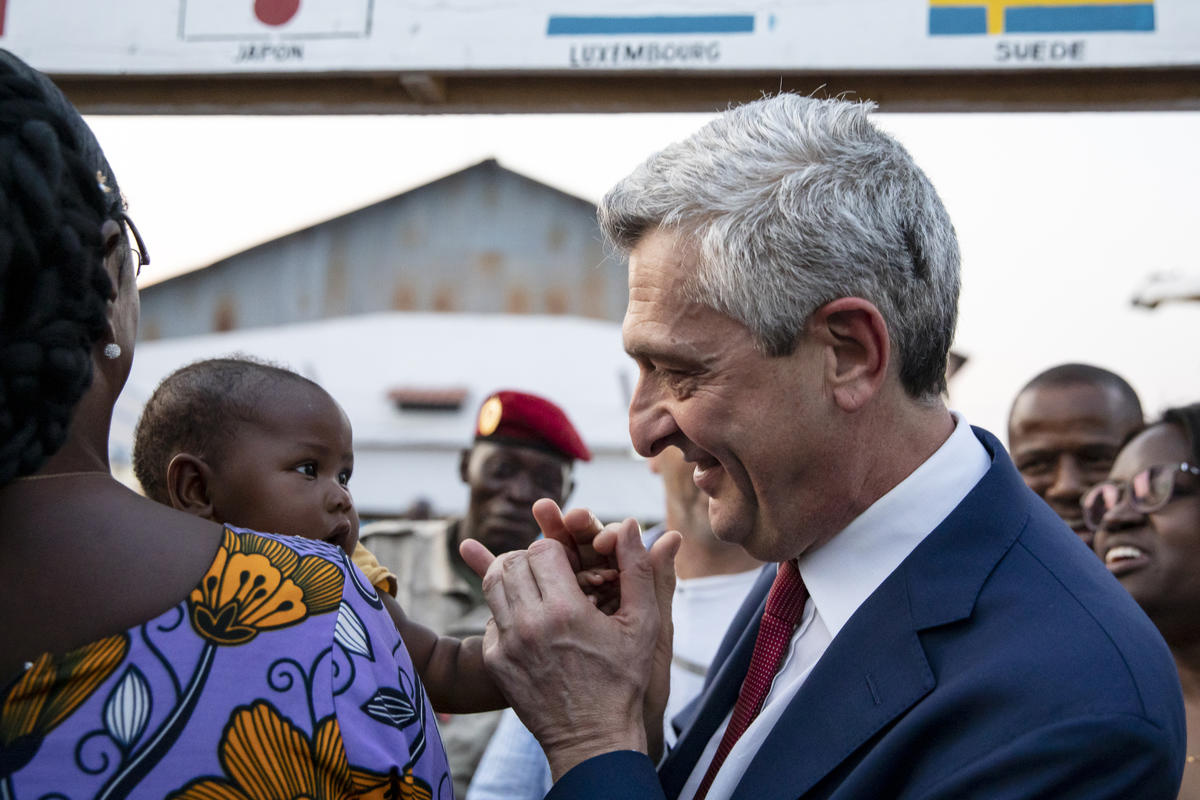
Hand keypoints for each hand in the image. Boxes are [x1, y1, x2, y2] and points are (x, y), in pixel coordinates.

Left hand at [460, 519, 679, 779]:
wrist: (592, 737)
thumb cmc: (623, 678)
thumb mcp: (643, 623)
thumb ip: (637, 568)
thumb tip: (630, 522)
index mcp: (566, 610)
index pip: (542, 549)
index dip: (557, 549)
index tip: (570, 564)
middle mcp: (530, 624)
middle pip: (513, 561)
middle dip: (532, 559)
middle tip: (552, 571)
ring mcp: (507, 644)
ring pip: (493, 583)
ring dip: (513, 576)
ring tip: (537, 586)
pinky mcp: (495, 661)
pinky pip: (491, 615)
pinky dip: (506, 609)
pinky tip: (530, 620)